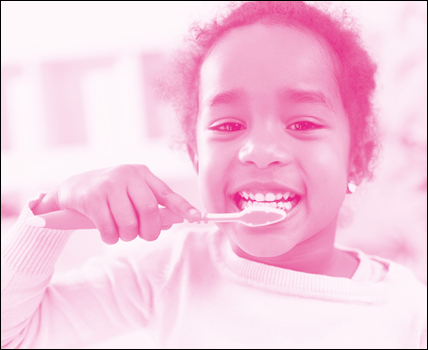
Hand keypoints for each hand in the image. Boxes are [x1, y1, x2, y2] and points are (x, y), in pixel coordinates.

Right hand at [32, 165, 200, 243]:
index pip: (168, 193)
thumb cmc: (109, 195)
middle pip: (150, 211)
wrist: (71, 189)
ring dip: (127, 236)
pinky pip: (109, 229)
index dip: (184, 207)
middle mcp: (127, 175)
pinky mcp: (91, 198)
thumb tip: (172, 221)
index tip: (198, 218)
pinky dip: (110, 238)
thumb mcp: (131, 194)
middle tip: (143, 235)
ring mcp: (108, 185)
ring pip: (129, 223)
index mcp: (142, 174)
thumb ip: (152, 207)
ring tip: (120, 232)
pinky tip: (106, 231)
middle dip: (149, 231)